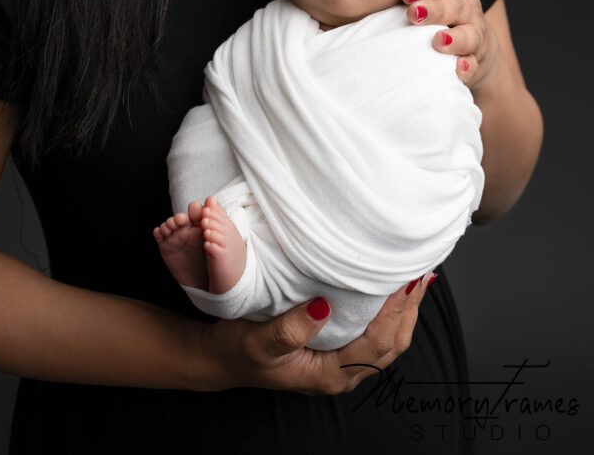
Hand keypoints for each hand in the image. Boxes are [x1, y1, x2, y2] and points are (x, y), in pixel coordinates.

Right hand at [201, 275, 432, 394]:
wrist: (225, 359)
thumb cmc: (239, 351)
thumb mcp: (257, 341)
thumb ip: (289, 330)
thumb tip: (323, 307)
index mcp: (330, 375)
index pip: (376, 343)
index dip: (394, 312)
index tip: (403, 280)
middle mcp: (344, 373)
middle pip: (393, 343)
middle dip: (410, 308)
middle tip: (420, 271)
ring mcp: (343, 363)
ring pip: (389, 339)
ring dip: (404, 308)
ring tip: (415, 275)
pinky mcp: (339, 350)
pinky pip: (375, 332)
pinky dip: (390, 310)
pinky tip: (391, 289)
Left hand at [401, 0, 496, 85]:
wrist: (472, 43)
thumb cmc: (436, 15)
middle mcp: (467, 6)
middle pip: (455, 5)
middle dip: (435, 9)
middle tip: (413, 15)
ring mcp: (475, 32)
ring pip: (470, 33)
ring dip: (454, 38)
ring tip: (438, 41)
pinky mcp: (478, 58)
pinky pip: (475, 62)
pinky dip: (468, 65)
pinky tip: (459, 68)